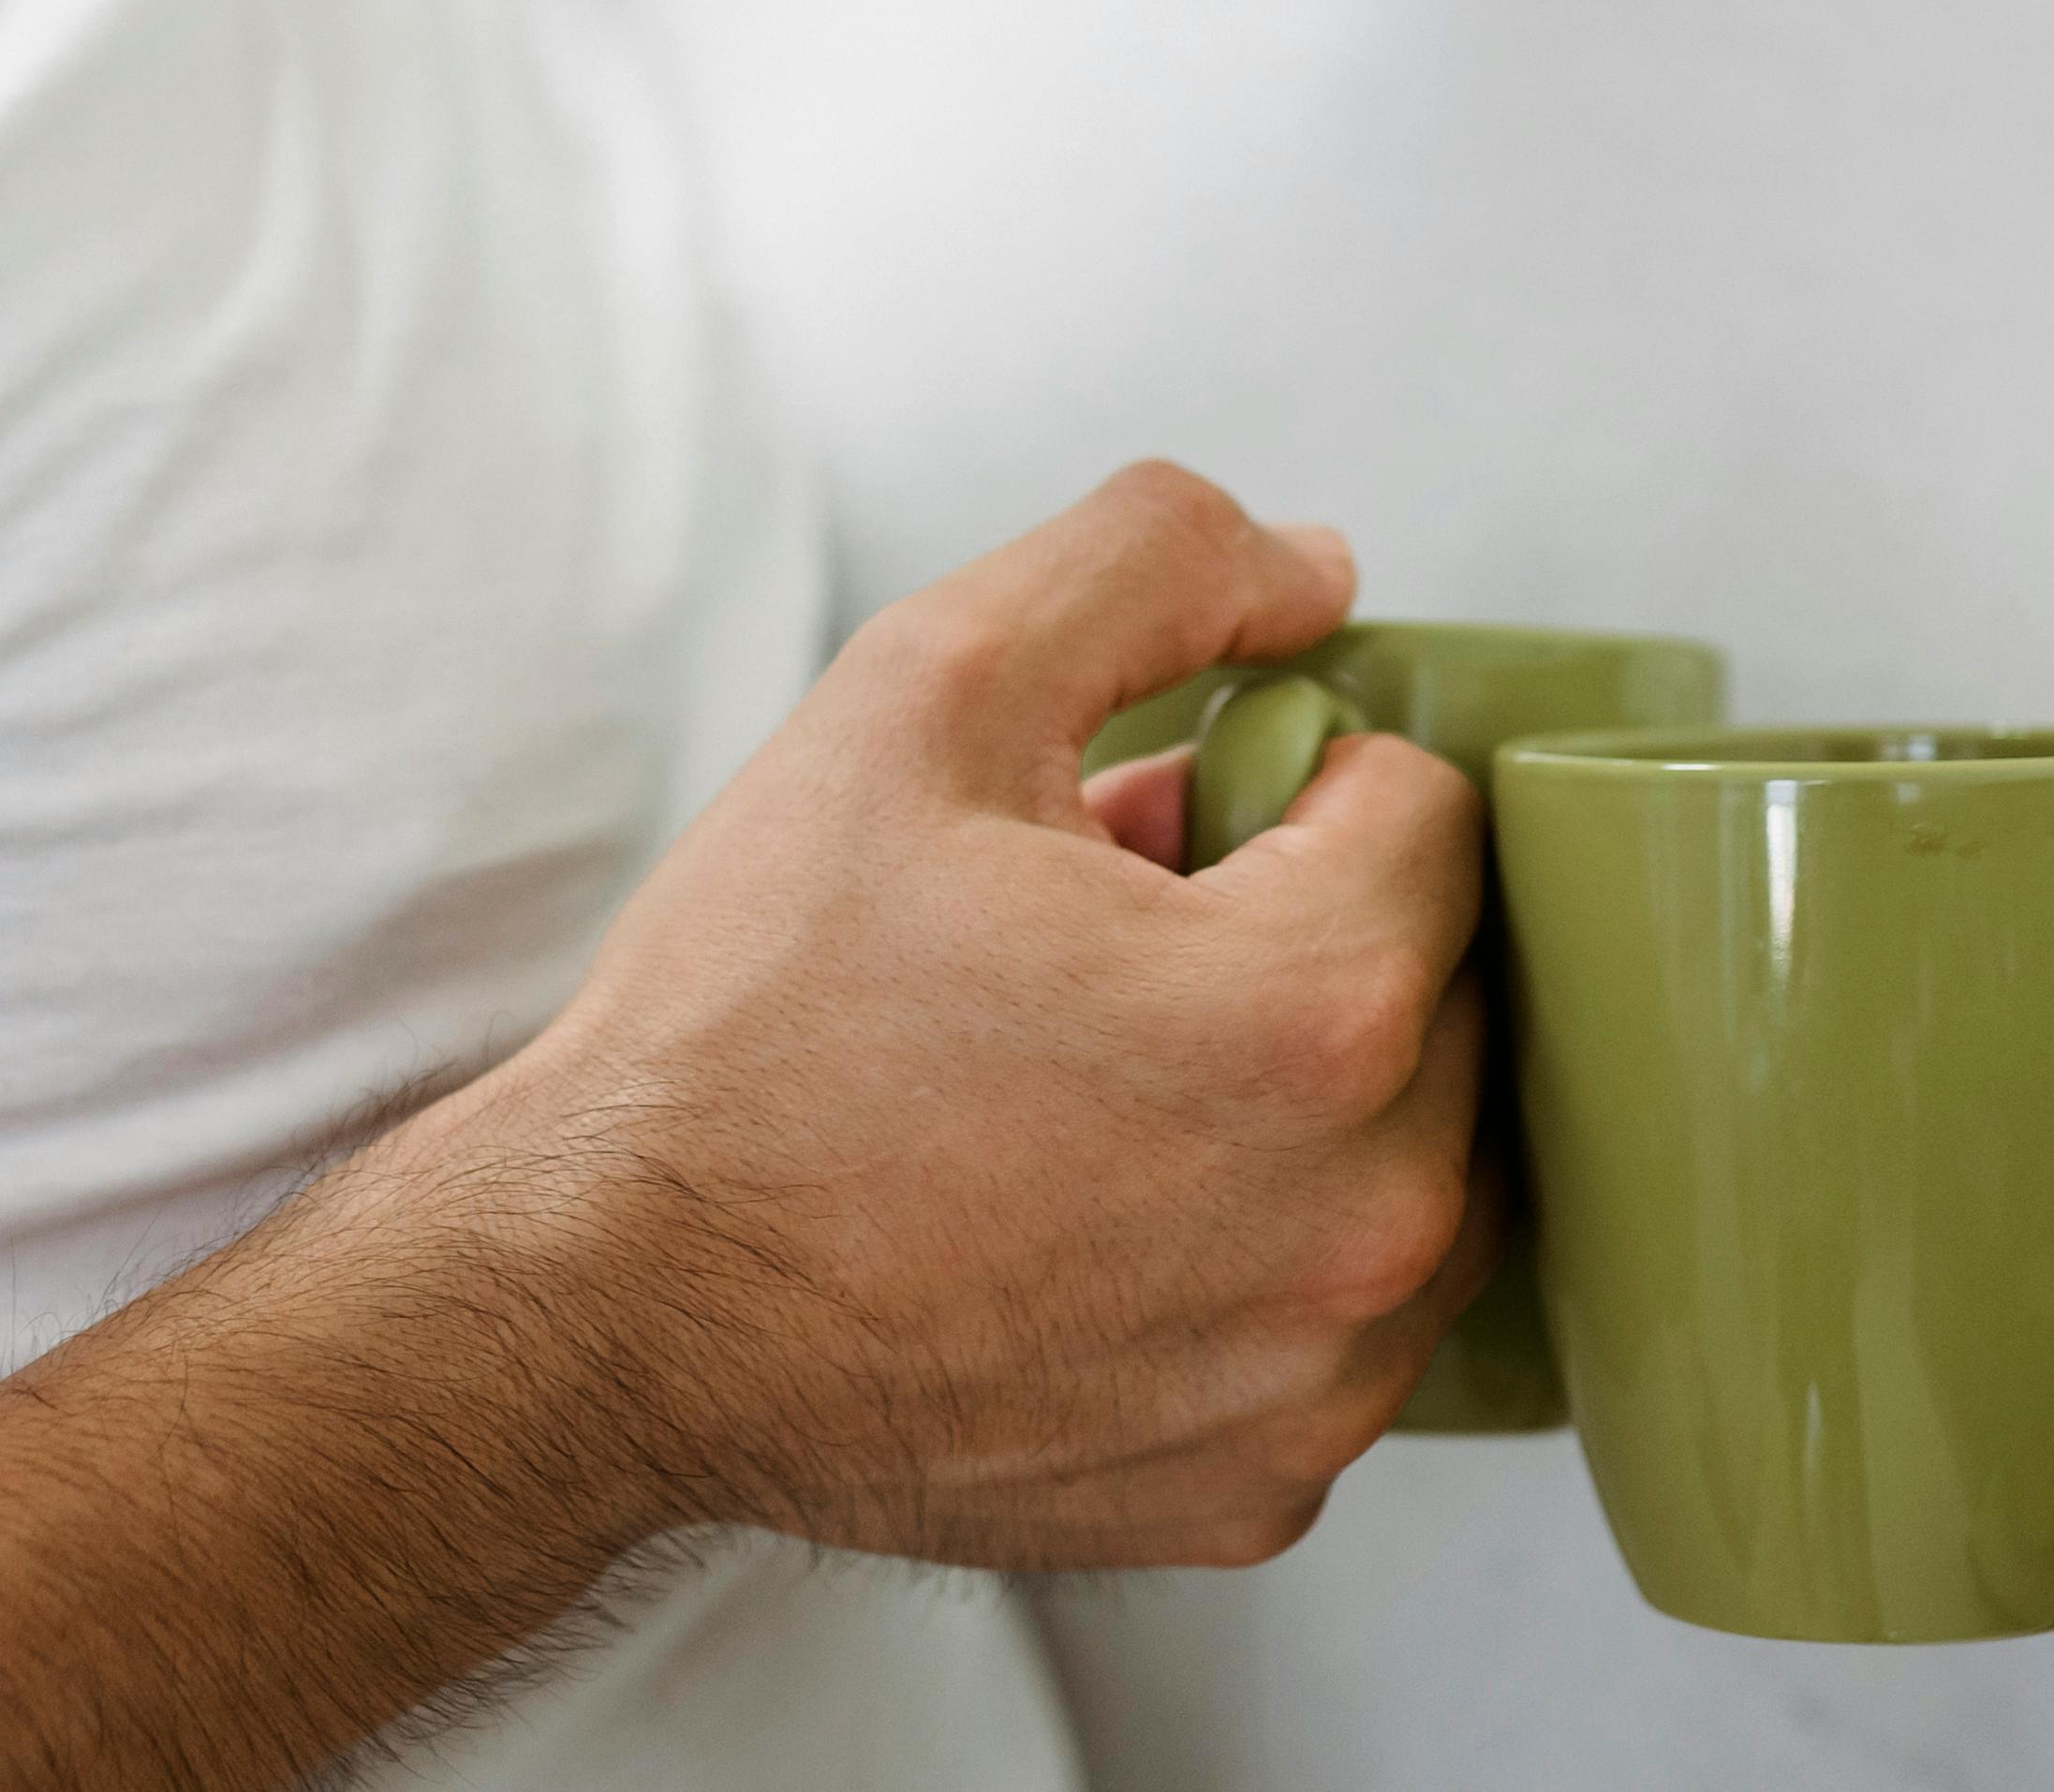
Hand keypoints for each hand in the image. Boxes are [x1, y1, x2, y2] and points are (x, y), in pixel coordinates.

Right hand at [430, 464, 1493, 1571]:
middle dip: (1299, 934)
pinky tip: (1088, 1225)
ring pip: (1414, 1161)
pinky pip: (1336, 1323)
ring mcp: (1319, 1382)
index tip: (1144, 835)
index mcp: (1310, 1011)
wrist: (607, 1302)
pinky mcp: (1260, 1490)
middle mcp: (1364, 1222)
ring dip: (1301, 1101)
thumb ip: (1152, 564)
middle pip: (1446, 989)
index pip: (1434, 813)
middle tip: (1094, 951)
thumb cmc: (749, 1020)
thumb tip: (1316, 572)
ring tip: (1089, 1086)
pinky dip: (1252, 1259)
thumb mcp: (922, 689)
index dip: (1279, 785)